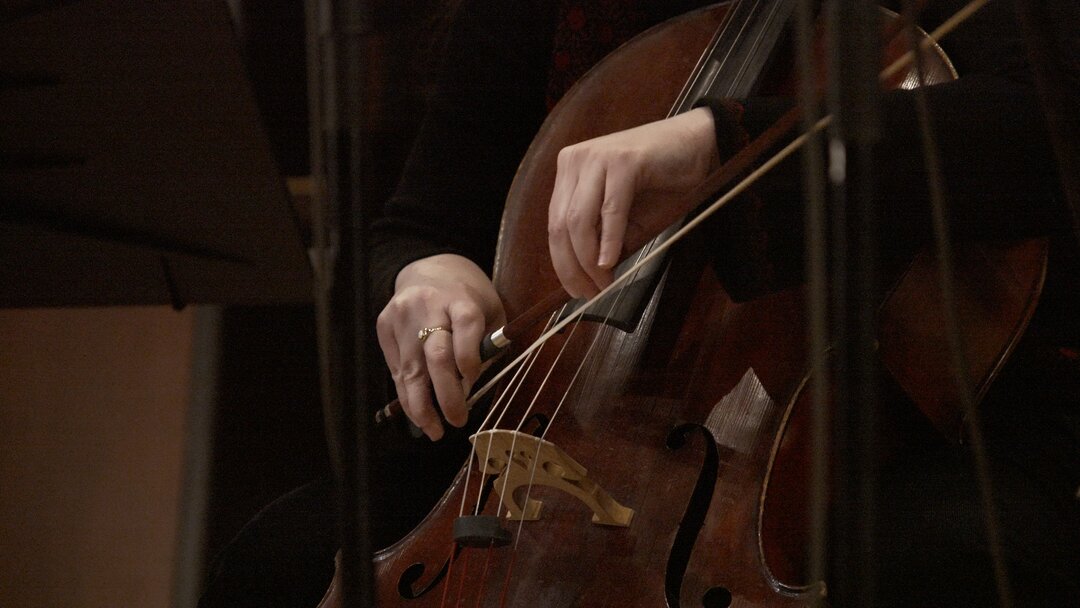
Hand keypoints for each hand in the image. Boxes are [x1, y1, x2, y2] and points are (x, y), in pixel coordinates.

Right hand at [376, 254, 505, 439]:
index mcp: (461, 298)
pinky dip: (407, 393)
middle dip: (446, 395)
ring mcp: (402, 315)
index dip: (470, 360)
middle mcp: (429, 305)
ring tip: (433, 430)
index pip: (467, 326)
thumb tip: (466, 391)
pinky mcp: (384, 325)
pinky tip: (418, 411)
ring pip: (410, 369)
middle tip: (457, 421)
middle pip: (436, 355)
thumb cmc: (468, 298)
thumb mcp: (489, 312)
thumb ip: (485, 347)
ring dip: (421, 405)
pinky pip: (395, 368)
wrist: (429, 269)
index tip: (473, 385)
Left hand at [547, 107, 719, 297]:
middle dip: (572, 267)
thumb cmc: (663, 182)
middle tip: (589, 294)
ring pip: (579, 220)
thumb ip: (604, 240)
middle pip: (561, 225)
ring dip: (589, 260)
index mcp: (570, 171)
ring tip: (603, 283)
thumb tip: (590, 277)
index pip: (555, 224)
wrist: (699, 146)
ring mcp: (597, 157)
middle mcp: (575, 160)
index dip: (562, 262)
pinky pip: (610, 210)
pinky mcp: (623, 161)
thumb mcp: (627, 218)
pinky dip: (609, 241)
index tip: (576, 290)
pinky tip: (611, 262)